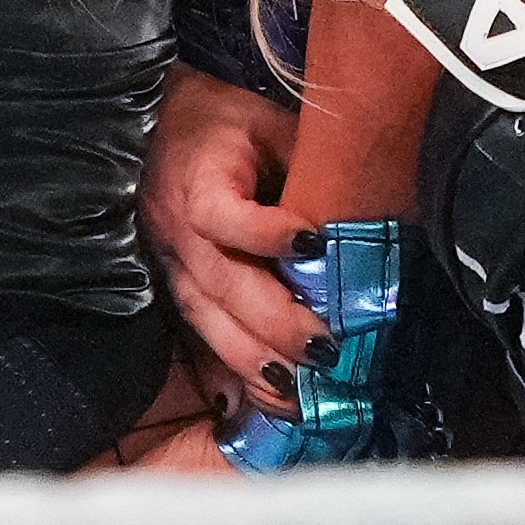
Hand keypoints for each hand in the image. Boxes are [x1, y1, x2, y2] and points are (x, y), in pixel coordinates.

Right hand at [146, 66, 322, 414]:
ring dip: (256, 359)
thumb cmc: (221, 126)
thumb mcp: (267, 125)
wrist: (153, 129)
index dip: (265, 232)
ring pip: (209, 321)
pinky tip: (273, 398)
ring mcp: (173, 267)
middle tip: (326, 348)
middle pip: (222, 284)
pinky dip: (239, 372)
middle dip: (276, 322)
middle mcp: (179, 231)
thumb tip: (371, 202)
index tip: (313, 243)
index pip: (223, 214)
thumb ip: (309, 163)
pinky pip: (203, 338)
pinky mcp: (175, 292)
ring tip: (301, 388)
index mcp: (199, 180)